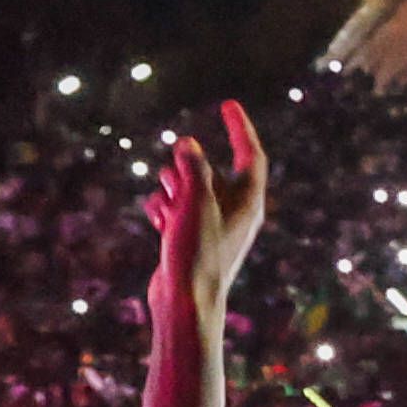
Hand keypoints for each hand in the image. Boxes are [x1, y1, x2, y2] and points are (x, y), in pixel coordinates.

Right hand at [148, 103, 266, 319]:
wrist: (186, 301)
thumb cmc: (198, 252)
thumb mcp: (196, 202)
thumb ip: (193, 169)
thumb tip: (188, 145)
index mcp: (247, 203)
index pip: (250, 156)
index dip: (240, 128)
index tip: (228, 105)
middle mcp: (234, 215)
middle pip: (214, 174)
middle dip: (191, 167)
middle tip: (177, 165)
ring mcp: (211, 229)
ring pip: (191, 192)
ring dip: (174, 187)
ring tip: (165, 195)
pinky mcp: (191, 242)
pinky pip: (177, 213)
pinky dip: (165, 209)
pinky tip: (157, 215)